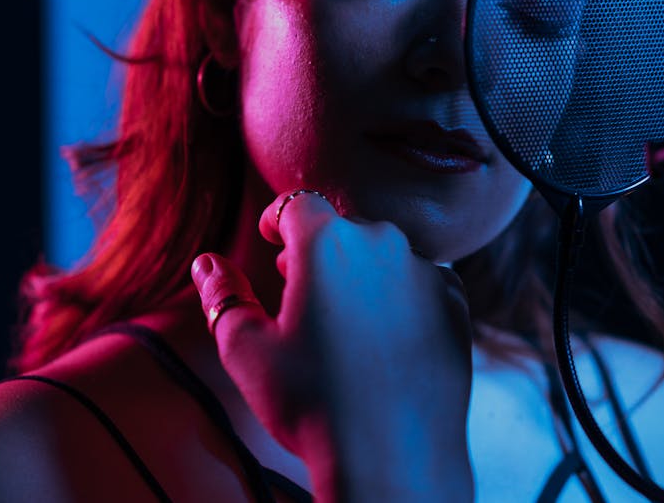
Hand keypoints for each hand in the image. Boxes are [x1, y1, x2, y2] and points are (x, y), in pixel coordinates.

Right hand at [190, 190, 473, 501]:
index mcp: (326, 243)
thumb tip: (206, 263)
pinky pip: (423, 282)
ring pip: (386, 253)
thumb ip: (223, 295)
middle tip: (298, 283)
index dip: (279, 218)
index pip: (297, 203)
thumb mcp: (245, 350)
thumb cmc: (313, 405)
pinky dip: (401, 296)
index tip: (272, 237)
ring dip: (362, 271)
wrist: (394, 459)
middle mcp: (382, 243)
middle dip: (318, 247)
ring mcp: (426, 272)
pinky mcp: (456, 304)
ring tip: (343, 315)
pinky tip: (384, 336)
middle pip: (344, 227)